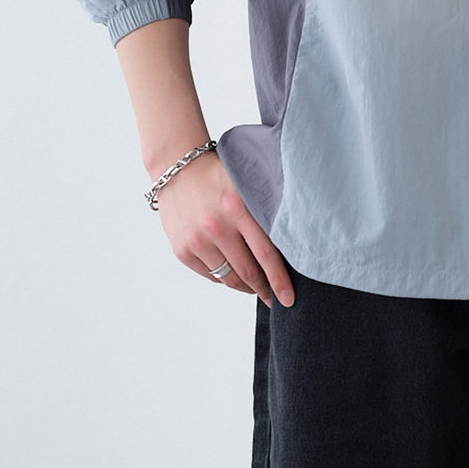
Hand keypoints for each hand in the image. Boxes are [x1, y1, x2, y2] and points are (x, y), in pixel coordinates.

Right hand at [156, 149, 293, 306]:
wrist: (177, 168)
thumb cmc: (219, 177)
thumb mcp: (246, 184)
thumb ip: (265, 210)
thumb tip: (292, 246)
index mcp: (237, 207)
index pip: (266, 254)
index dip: (279, 281)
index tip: (288, 299)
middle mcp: (216, 226)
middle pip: (248, 271)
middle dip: (264, 289)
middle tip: (276, 298)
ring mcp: (196, 240)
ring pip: (229, 278)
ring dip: (245, 287)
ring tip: (255, 287)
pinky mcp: (182, 250)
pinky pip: (211, 276)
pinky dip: (224, 278)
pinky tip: (233, 272)